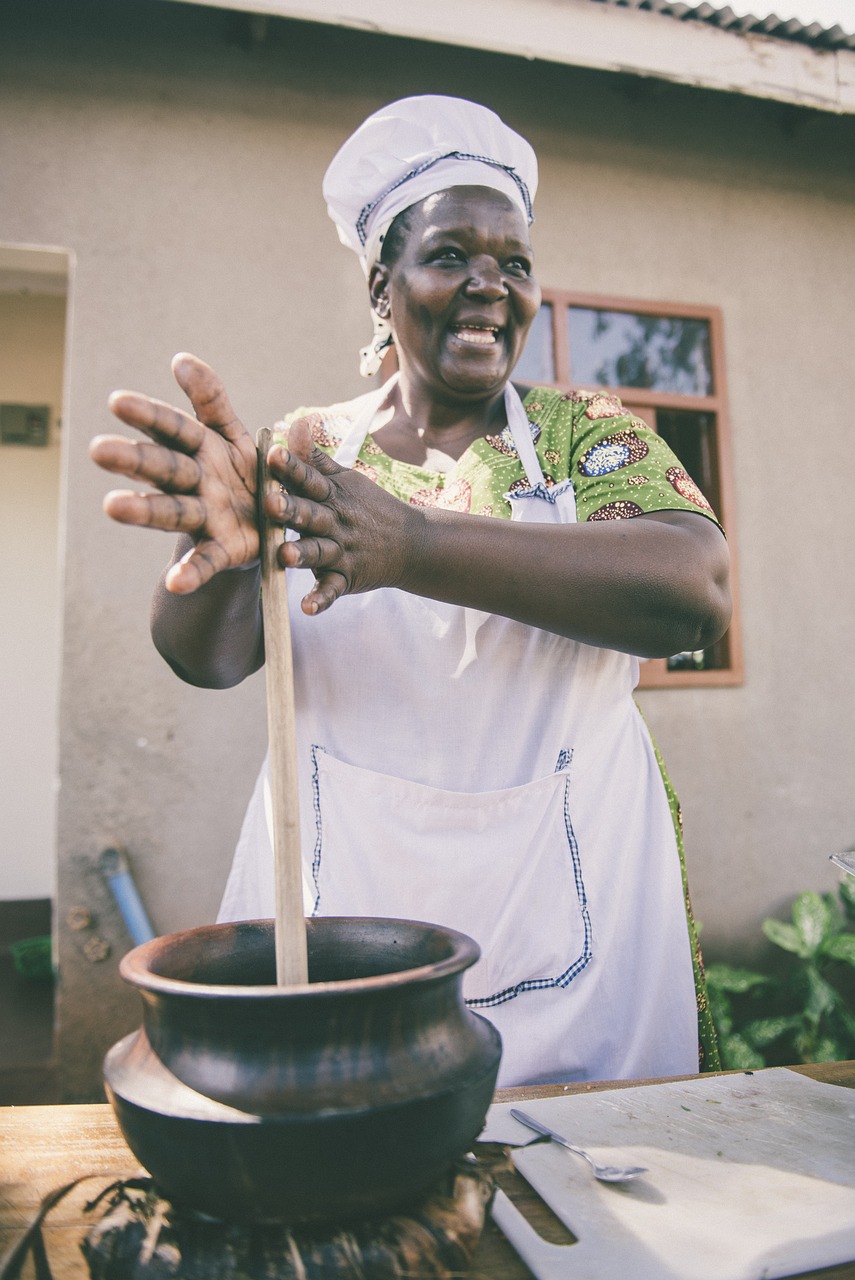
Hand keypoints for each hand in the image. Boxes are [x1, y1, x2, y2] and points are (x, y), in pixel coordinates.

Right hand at [89, 354, 258, 592]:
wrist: (268, 523)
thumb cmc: (245, 471)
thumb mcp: (233, 433)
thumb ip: (211, 400)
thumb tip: (179, 360)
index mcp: (202, 449)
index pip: (173, 428)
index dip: (149, 415)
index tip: (118, 401)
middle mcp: (197, 482)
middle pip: (164, 467)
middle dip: (135, 459)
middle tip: (99, 450)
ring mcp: (207, 517)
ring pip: (173, 511)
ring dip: (143, 510)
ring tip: (111, 506)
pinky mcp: (222, 550)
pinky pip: (205, 562)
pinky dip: (190, 574)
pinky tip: (174, 583)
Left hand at [264, 416, 416, 614]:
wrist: (411, 543)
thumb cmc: (367, 507)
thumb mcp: (345, 479)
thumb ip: (315, 456)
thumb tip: (295, 422)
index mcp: (332, 496)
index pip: (310, 479)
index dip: (291, 468)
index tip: (271, 455)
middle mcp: (335, 523)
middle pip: (311, 515)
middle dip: (291, 510)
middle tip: (270, 503)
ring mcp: (342, 552)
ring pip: (319, 552)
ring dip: (303, 554)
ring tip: (285, 556)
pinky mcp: (347, 578)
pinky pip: (333, 590)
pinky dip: (322, 599)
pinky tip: (306, 609)